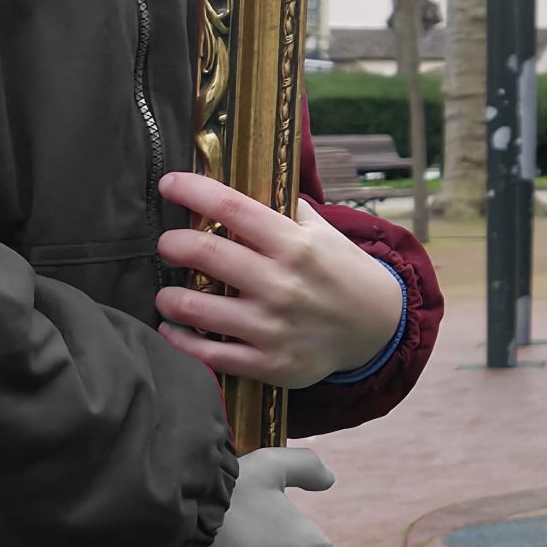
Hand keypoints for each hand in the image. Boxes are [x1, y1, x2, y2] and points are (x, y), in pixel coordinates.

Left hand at [155, 172, 403, 387]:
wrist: (378, 327)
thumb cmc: (342, 271)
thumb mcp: (323, 231)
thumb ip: (282, 209)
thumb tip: (236, 182)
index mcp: (295, 244)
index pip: (231, 207)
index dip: (191, 190)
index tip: (169, 184)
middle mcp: (282, 283)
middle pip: (205, 254)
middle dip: (173, 244)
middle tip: (168, 245)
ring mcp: (273, 327)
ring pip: (197, 309)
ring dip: (170, 298)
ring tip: (168, 294)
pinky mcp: (269, 363)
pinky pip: (209, 354)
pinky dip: (181, 340)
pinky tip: (173, 329)